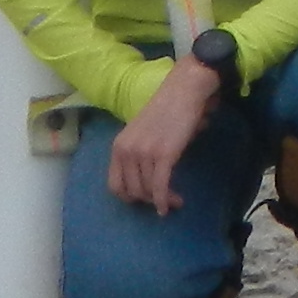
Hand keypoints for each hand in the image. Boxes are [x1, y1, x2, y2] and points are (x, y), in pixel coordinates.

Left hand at [106, 57, 220, 209]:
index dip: (129, 196)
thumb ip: (138, 153)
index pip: (115, 184)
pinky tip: (171, 205)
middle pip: (132, 191)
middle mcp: (126, 151)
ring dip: (162, 200)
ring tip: (176, 200)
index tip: (144, 198)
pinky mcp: (163, 155)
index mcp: (118, 146)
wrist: (183, 91)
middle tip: (164, 200)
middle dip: (148, 201)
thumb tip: (146, 179)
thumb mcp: (142, 133)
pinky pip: (160, 186)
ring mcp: (143, 153)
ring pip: (148, 190)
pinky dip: (165, 200)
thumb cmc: (166, 109)